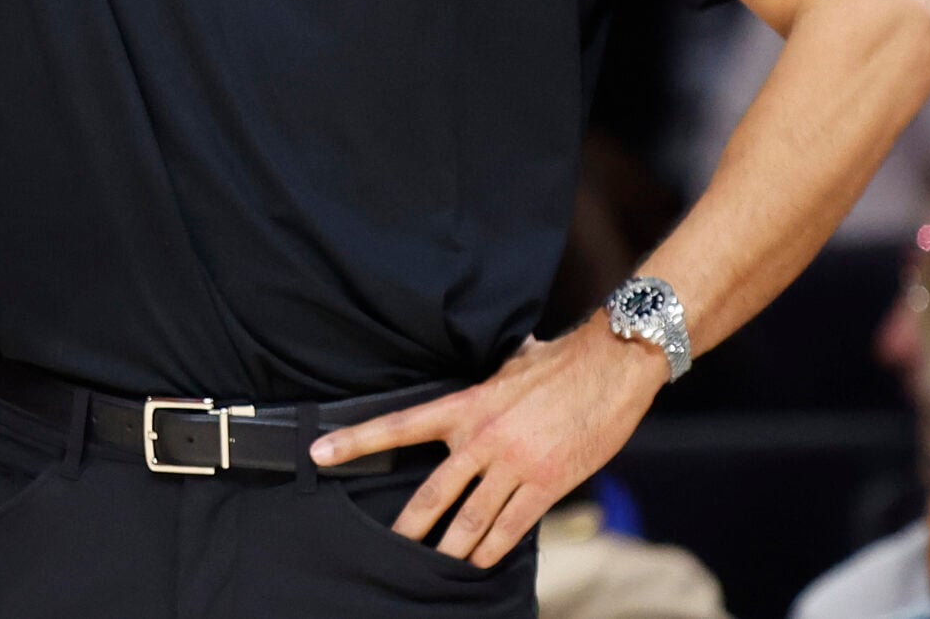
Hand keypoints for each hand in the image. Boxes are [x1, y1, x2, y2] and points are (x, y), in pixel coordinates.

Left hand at [307, 324, 668, 567]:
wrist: (610, 366)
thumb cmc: (558, 363)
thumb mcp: (506, 366)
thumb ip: (483, 383)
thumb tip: (474, 372)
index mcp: (465, 405)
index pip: (398, 426)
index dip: (356, 440)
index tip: (319, 453)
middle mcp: (482, 437)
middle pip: (433, 491)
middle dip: (410, 525)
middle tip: (393, 547)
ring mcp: (514, 463)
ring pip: (471, 518)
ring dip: (453, 548)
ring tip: (436, 567)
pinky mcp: (546, 483)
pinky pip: (512, 526)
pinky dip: (493, 548)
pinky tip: (480, 561)